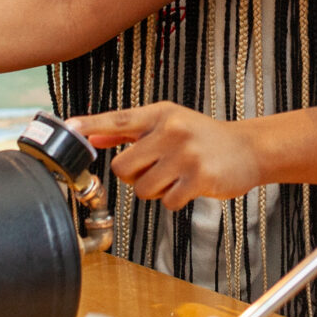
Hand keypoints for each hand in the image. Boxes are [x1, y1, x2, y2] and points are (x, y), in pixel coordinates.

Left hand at [70, 103, 262, 211]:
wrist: (247, 149)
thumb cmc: (202, 137)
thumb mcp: (168, 124)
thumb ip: (129, 131)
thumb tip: (93, 136)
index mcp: (161, 114)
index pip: (119, 119)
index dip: (91, 125)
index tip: (69, 127)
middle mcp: (172, 130)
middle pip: (123, 167)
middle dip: (136, 175)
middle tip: (157, 169)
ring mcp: (186, 154)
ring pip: (144, 188)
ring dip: (156, 190)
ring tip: (177, 176)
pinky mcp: (199, 177)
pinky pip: (167, 201)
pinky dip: (175, 199)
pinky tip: (190, 186)